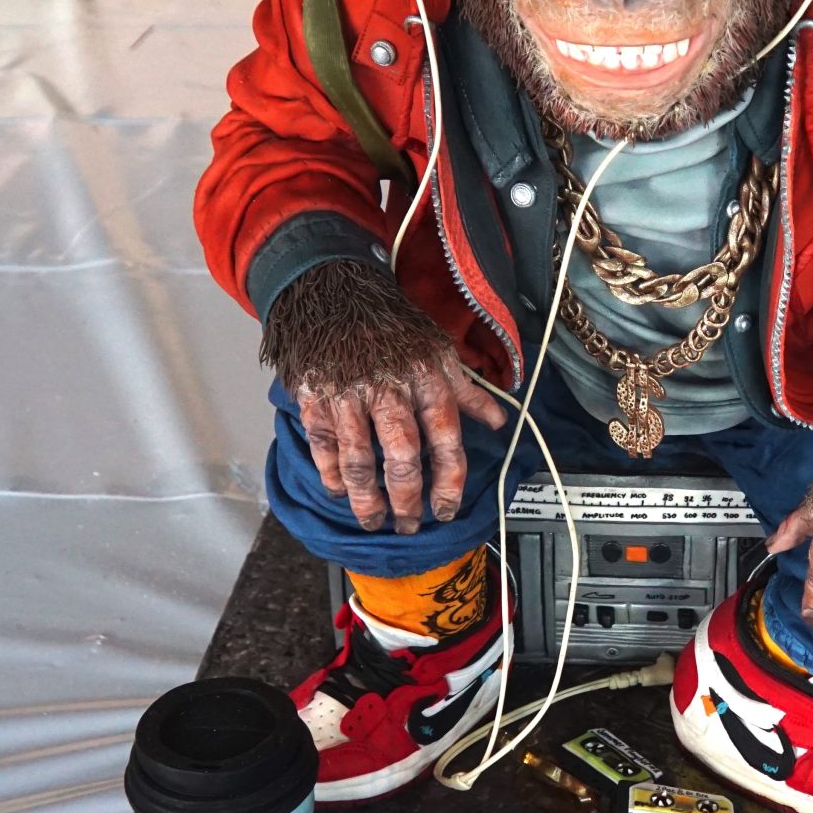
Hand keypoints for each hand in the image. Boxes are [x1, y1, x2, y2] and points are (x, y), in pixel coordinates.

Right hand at [259, 259, 505, 533]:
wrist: (331, 287)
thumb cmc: (388, 323)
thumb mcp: (436, 348)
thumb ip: (466, 390)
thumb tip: (498, 421)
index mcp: (426, 377)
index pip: (445, 438)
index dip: (448, 481)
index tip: (446, 509)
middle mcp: (389, 387)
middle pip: (401, 456)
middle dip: (407, 500)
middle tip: (409, 525)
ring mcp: (349, 393)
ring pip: (358, 458)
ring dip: (366, 498)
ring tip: (374, 520)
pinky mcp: (315, 395)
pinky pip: (323, 444)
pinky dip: (329, 472)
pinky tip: (339, 491)